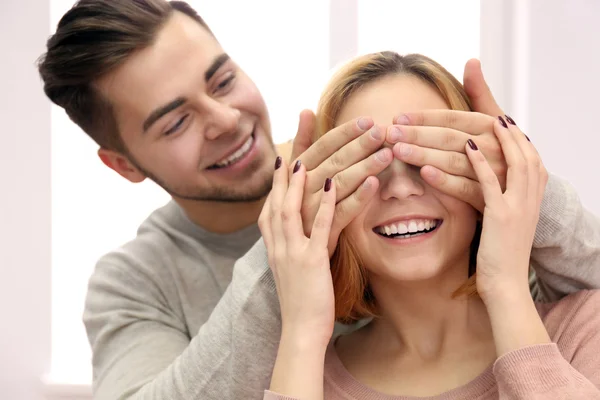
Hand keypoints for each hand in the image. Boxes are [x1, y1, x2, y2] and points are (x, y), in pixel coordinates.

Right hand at [258, 155, 336, 343]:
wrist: (300, 332)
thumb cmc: (300, 307)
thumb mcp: (291, 276)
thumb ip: (291, 256)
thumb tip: (295, 244)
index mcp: (274, 252)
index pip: (268, 215)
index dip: (272, 192)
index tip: (278, 171)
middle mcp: (279, 249)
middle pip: (275, 207)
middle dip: (279, 181)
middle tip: (286, 157)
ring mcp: (293, 254)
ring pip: (291, 212)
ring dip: (296, 186)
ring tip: (304, 163)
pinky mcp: (312, 261)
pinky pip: (319, 227)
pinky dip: (325, 204)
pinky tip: (333, 186)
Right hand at [290, 110, 388, 254]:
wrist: (295, 263)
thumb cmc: (299, 210)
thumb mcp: (295, 176)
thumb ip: (302, 143)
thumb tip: (306, 110)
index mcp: (295, 175)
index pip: (321, 147)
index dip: (344, 133)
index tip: (367, 120)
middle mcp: (299, 192)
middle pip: (332, 163)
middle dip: (358, 145)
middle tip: (382, 131)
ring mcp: (308, 214)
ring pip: (338, 184)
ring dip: (363, 167)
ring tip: (386, 154)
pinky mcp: (321, 235)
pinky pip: (341, 213)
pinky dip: (358, 197)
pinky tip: (375, 185)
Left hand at [386, 59, 514, 211]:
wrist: (525, 189)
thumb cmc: (502, 148)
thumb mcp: (495, 120)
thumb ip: (480, 92)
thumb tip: (472, 60)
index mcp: (492, 125)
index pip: (452, 118)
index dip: (424, 117)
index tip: (398, 117)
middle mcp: (494, 146)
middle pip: (448, 138)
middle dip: (417, 134)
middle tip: (389, 133)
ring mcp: (493, 172)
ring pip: (453, 161)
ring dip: (424, 155)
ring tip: (397, 151)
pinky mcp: (489, 197)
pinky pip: (464, 188)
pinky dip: (444, 181)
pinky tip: (423, 174)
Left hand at [465, 117, 547, 300]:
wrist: (506, 285)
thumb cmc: (501, 254)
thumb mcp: (507, 222)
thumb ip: (502, 199)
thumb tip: (492, 184)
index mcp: (532, 199)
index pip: (531, 159)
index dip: (520, 139)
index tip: (507, 122)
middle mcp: (530, 199)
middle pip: (526, 155)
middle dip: (512, 133)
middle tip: (499, 115)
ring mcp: (518, 206)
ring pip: (512, 163)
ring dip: (497, 140)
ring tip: (486, 122)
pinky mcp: (501, 216)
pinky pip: (490, 183)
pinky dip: (479, 163)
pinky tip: (467, 148)